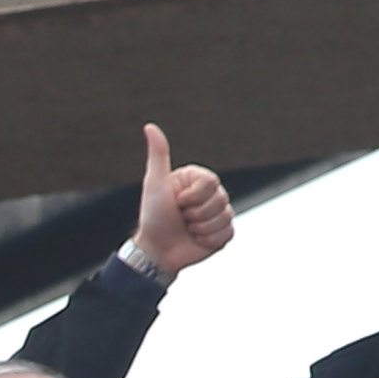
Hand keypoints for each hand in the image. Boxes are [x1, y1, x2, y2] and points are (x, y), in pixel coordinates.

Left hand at [133, 123, 234, 275]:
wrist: (157, 250)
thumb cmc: (153, 216)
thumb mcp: (155, 183)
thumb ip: (159, 155)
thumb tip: (150, 126)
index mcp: (197, 180)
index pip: (211, 182)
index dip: (194, 196)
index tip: (177, 201)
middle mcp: (210, 195)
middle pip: (221, 199)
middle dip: (197, 214)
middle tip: (182, 218)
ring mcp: (218, 214)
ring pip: (225, 217)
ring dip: (202, 228)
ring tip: (188, 229)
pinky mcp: (223, 233)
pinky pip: (228, 233)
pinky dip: (210, 240)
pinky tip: (197, 239)